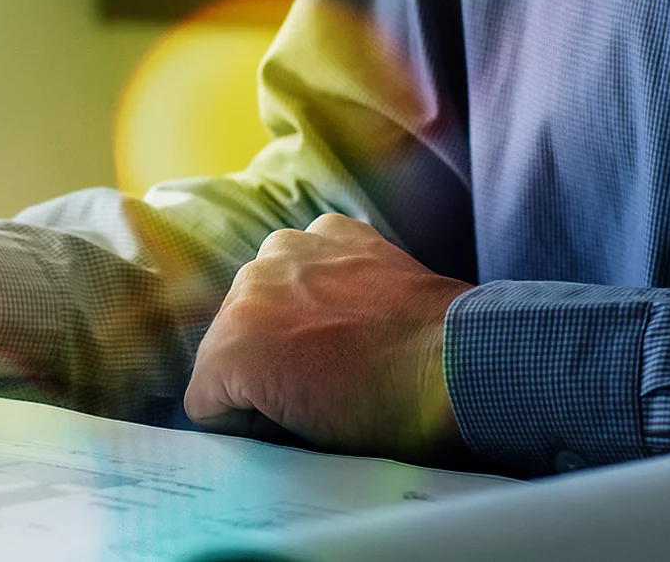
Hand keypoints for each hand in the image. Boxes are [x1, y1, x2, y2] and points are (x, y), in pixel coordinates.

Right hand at [183, 213, 473, 462]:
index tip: (277, 426)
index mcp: (232, 347)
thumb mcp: (302, 435)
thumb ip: (256, 415)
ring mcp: (292, 252)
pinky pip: (304, 255)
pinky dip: (321, 276)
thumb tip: (250, 410)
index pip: (204, 396)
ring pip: (261, 293)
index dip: (240, 419)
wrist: (465, 366)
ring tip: (334, 342)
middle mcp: (248, 288)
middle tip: (310, 386)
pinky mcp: (335, 234)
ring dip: (284, 314)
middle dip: (259, 361)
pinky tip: (351, 304)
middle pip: (228, 339)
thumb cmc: (389, 413)